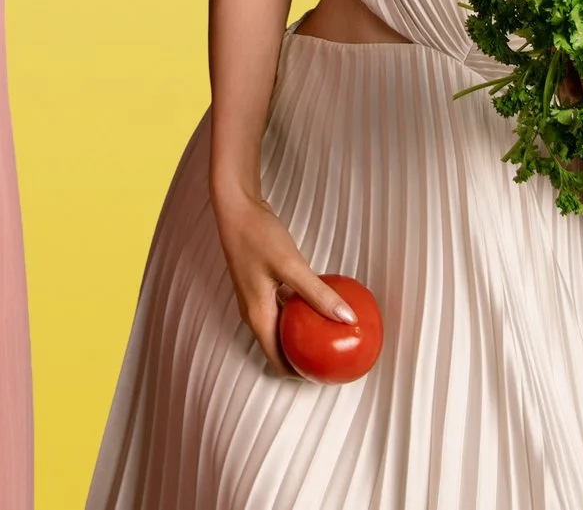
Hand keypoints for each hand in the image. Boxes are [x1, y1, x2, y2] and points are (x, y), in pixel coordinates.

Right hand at [211, 183, 356, 375]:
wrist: (235, 207)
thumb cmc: (257, 236)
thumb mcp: (290, 266)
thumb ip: (317, 293)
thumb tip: (346, 318)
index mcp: (257, 316)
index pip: (276, 360)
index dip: (298, 374)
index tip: (324, 375)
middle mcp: (255, 312)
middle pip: (279, 347)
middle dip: (304, 356)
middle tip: (334, 357)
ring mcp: (258, 298)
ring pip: (282, 328)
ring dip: (303, 335)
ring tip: (330, 336)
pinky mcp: (263, 284)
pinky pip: (284, 309)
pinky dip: (300, 313)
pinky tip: (319, 305)